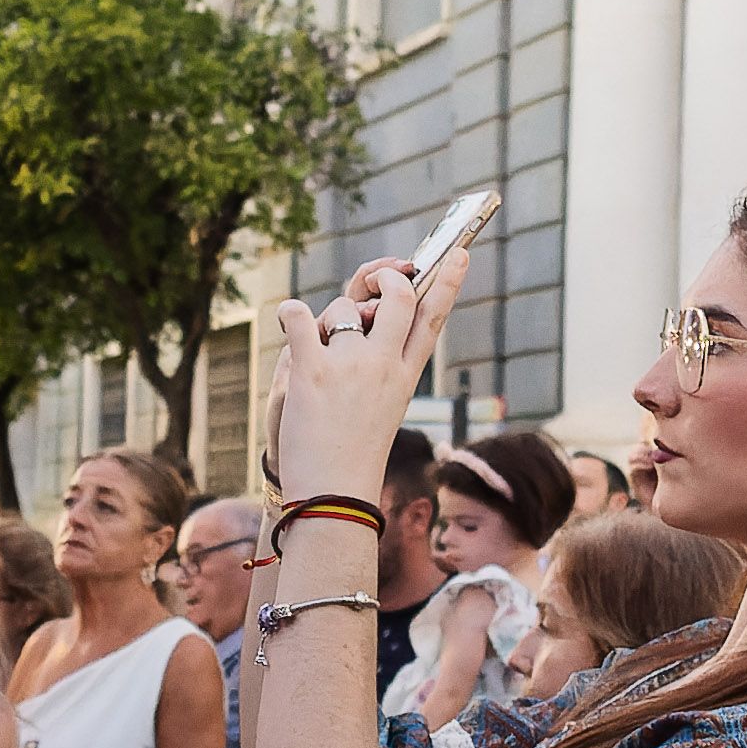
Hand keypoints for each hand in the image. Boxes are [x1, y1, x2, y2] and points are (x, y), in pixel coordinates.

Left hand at [266, 249, 468, 501]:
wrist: (331, 496)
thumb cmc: (351, 452)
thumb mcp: (380, 405)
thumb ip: (376, 359)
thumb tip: (359, 311)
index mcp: (405, 376)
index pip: (433, 318)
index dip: (447, 282)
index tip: (458, 252)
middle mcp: (385, 366)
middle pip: (398, 296)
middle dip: (384, 277)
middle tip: (372, 282)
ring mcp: (352, 366)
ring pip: (339, 309)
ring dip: (323, 322)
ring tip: (315, 363)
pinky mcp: (313, 371)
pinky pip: (300, 316)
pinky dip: (290, 313)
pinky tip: (289, 322)